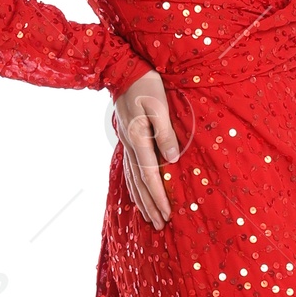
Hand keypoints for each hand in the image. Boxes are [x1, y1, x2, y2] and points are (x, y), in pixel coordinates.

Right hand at [113, 71, 179, 229]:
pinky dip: (132, 186)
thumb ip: (166, 133)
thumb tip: (173, 159)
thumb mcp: (160, 106)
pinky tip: (136, 194)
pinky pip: (128, 170)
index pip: (150, 175)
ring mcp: (126, 144)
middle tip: (159, 225)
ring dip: (141, 200)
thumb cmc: (146, 86)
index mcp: (139, 139)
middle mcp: (130, 146)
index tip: (167, 213)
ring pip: (132, 179)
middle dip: (150, 205)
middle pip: (140, 183)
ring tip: (148, 217)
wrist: (123, 71)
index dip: (159, 196)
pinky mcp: (126, 140)